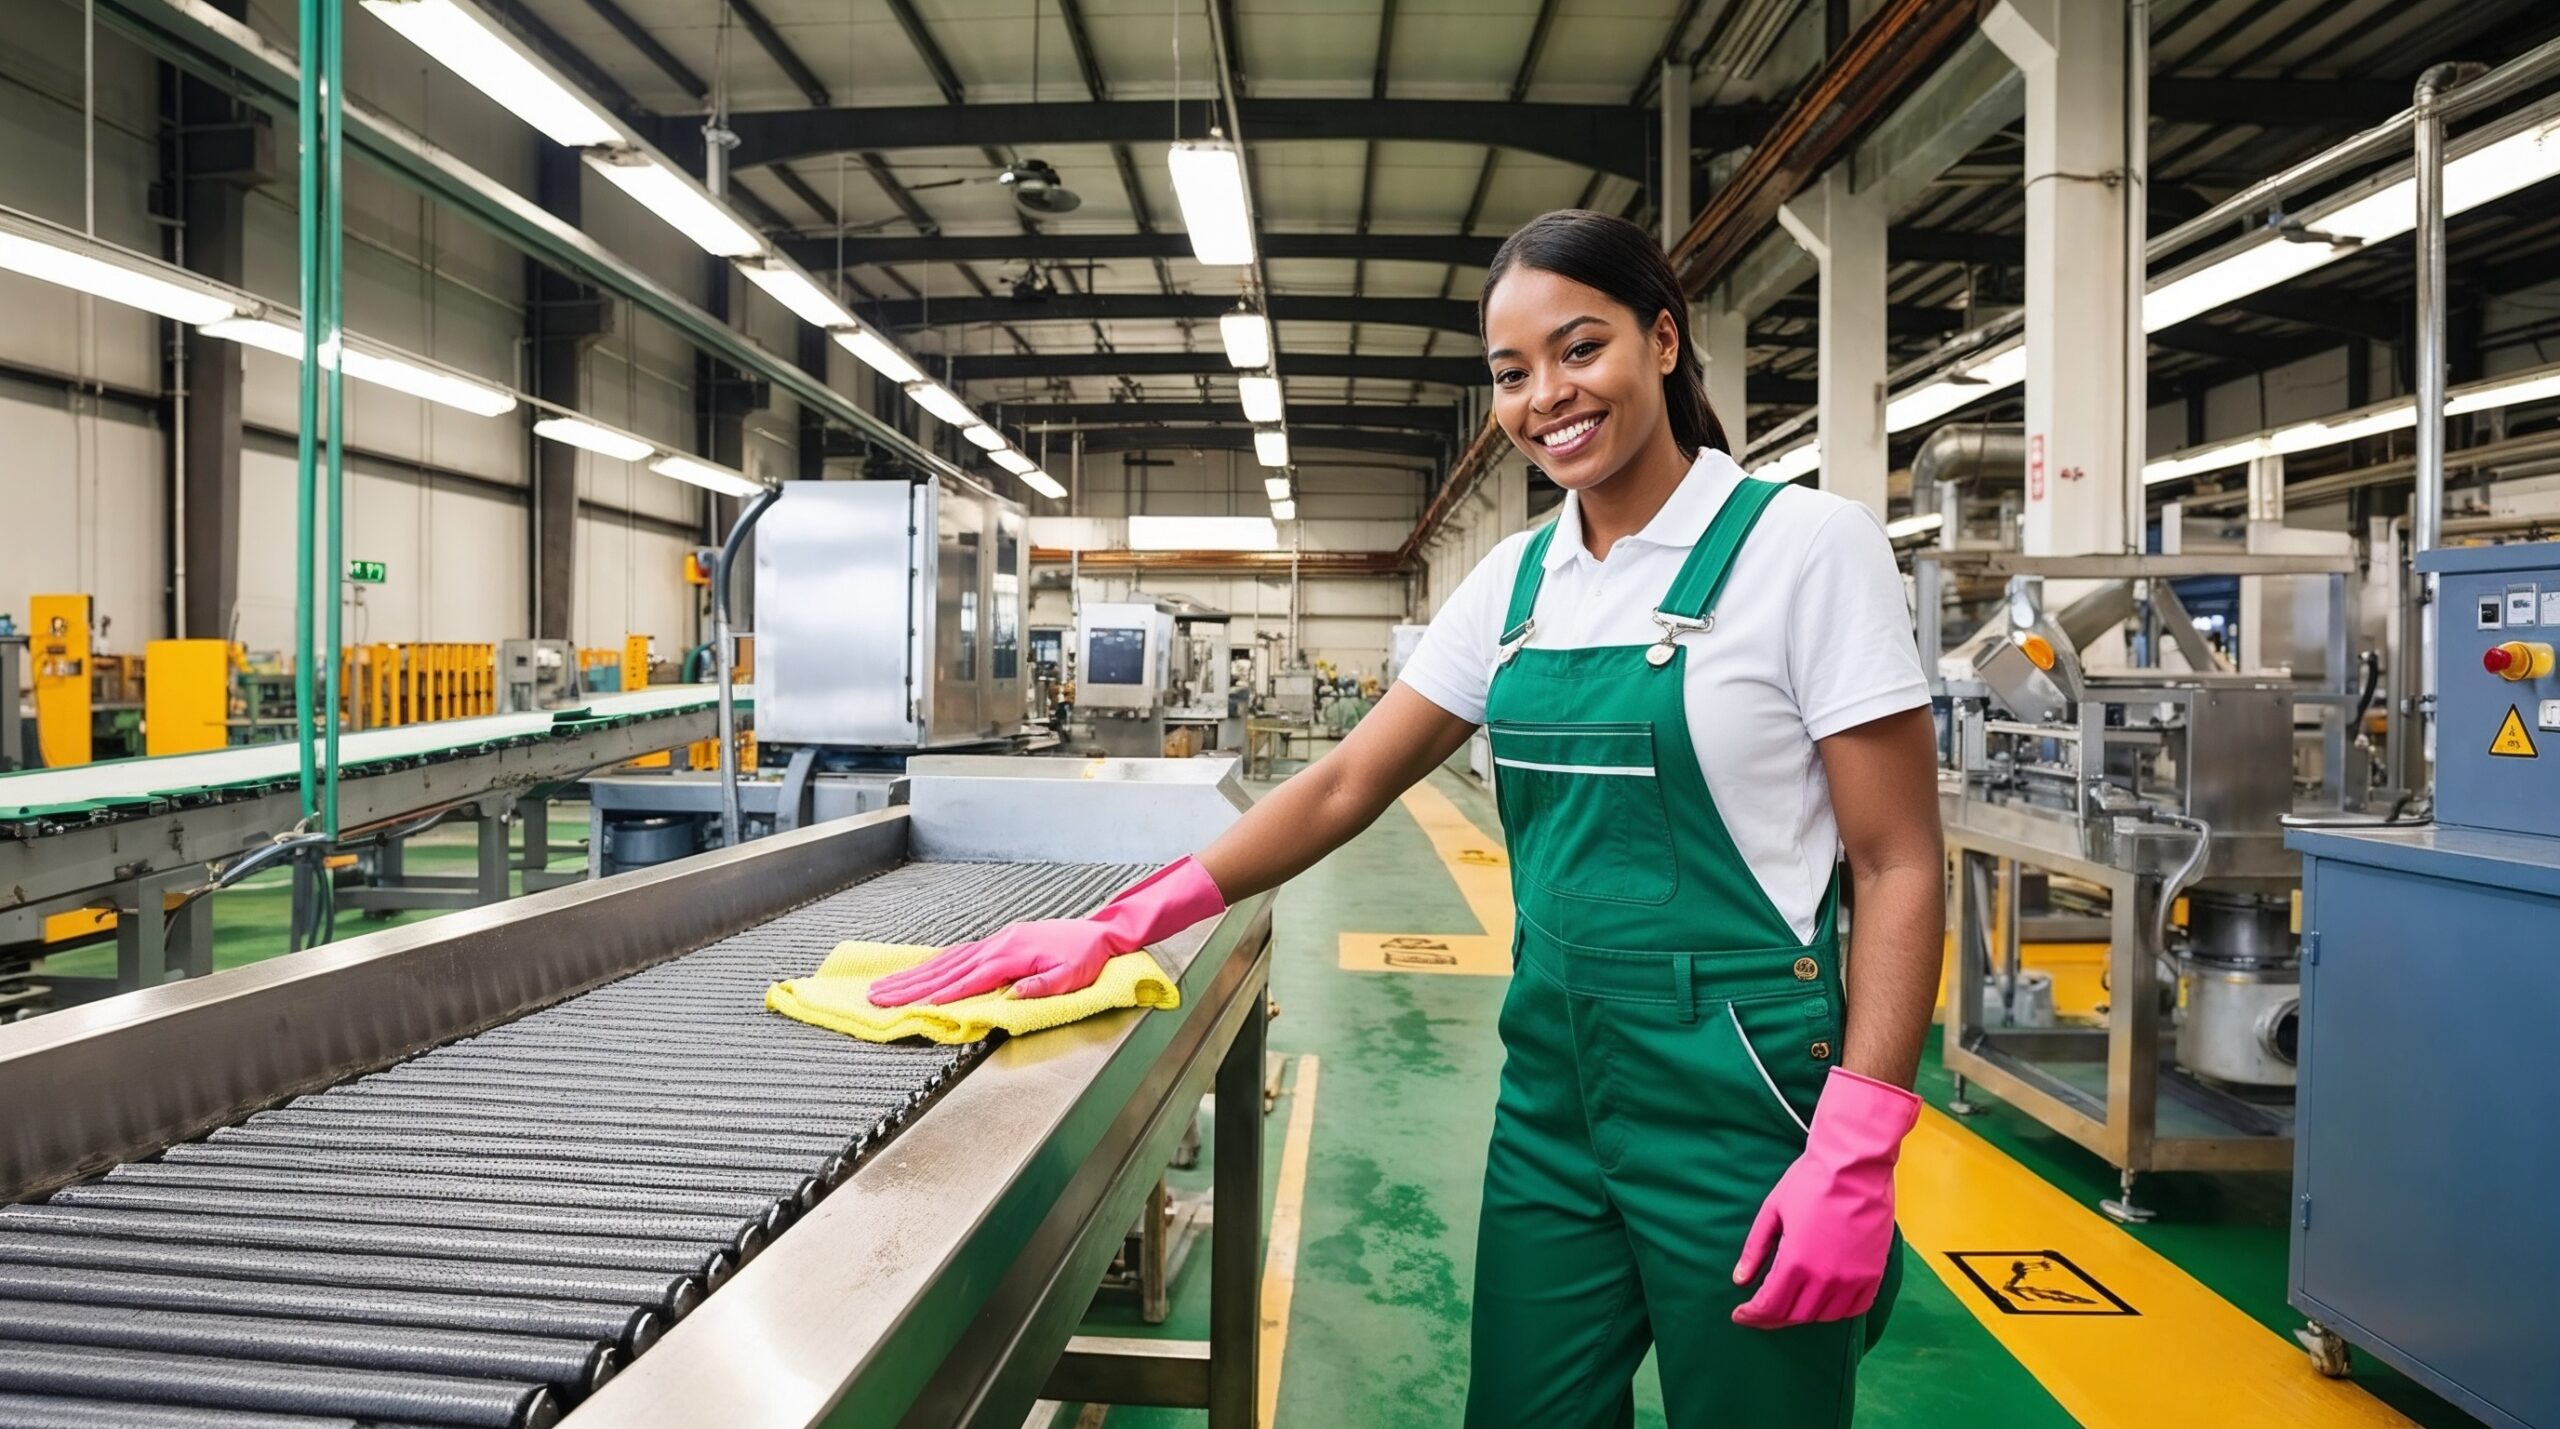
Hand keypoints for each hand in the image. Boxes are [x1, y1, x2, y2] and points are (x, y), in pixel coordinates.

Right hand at [868, 857, 1227, 1007]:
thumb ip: (1043, 987)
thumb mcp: (1073, 976)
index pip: (968, 981)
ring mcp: (994, 943)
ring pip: (944, 962)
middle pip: (945, 970)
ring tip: (882, 987)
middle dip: (909, 986)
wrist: (1100, 932)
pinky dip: (933, 965)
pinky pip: (956, 955)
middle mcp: (996, 947)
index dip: (940, 996)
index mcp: (1011, 957)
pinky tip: (918, 973)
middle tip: (876, 999)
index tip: (911, 1008)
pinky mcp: (996, 943)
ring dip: (913, 976)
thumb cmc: (1087, 957)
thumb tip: (1013, 997)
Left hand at [1731, 1067, 1920, 1328]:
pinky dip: (1835, 1311)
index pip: (1769, 1306)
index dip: (1752, 1315)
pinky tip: (1823, 1303)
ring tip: (1789, 1306)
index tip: (1740, 1316)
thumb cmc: (1810, 1182)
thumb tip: (1739, 1280)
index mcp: (1795, 1262)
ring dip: (1802, 1315)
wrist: (1855, 1166)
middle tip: (1760, 1312)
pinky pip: (1854, 1308)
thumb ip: (1755, 1249)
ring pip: (1823, 1316)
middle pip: (1794, 1315)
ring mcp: (1852, 1279)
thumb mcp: (1772, 1212)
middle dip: (1772, 1318)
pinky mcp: (1873, 1274)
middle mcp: (1825, 1278)